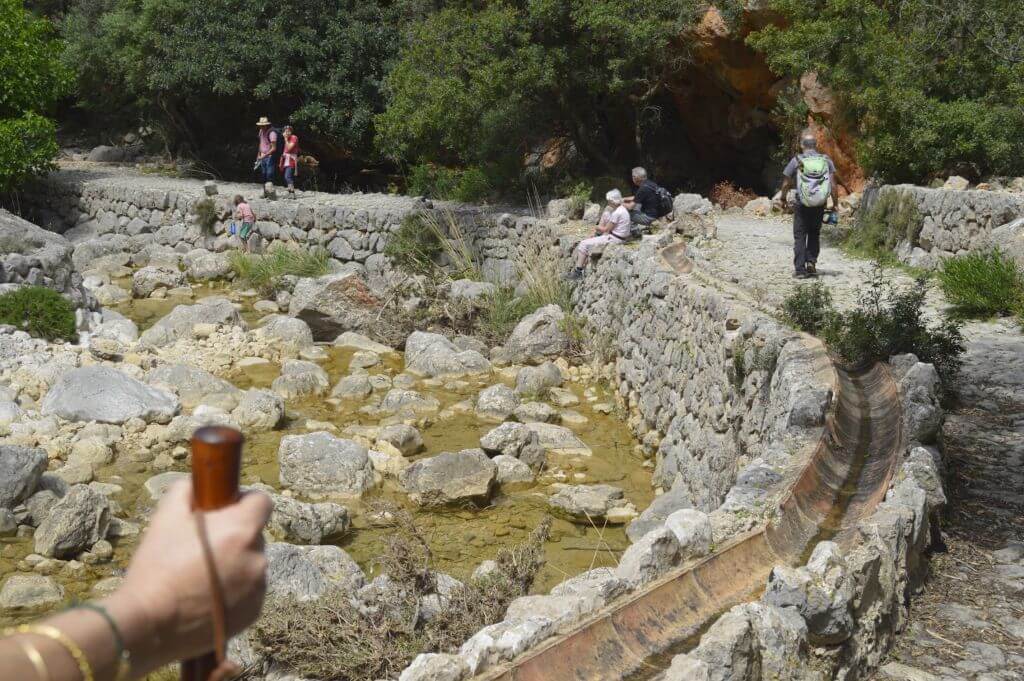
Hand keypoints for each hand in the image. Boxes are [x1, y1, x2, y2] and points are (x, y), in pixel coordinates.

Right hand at [107, 481, 270, 672]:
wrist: (148, 625)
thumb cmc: (157, 566)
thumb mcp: (166, 517)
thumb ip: (188, 490)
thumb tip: (199, 483)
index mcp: (242, 529)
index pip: (262, 501)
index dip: (243, 502)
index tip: (225, 510)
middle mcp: (258, 557)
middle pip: (254, 535)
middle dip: (235, 536)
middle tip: (203, 549)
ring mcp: (258, 587)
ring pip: (252, 564)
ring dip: (236, 564)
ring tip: (201, 577)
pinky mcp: (254, 612)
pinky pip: (250, 591)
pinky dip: (236, 591)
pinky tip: (207, 598)